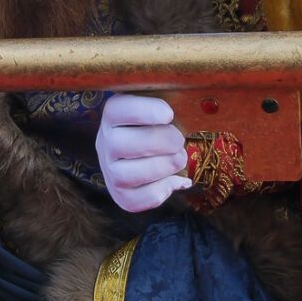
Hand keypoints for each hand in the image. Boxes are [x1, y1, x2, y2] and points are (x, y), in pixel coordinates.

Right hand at [95, 94, 191, 213]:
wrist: (148, 151)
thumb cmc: (161, 123)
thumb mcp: (164, 106)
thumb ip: (174, 100)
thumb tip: (198, 105)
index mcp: (113, 114)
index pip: (116, 109)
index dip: (144, 111)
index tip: (169, 114)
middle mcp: (104, 141)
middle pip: (121, 144)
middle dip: (159, 143)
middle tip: (180, 141)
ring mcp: (109, 170)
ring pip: (125, 175)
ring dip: (161, 168)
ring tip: (180, 159)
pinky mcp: (119, 194)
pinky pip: (134, 200)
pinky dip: (161, 191)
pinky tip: (176, 180)